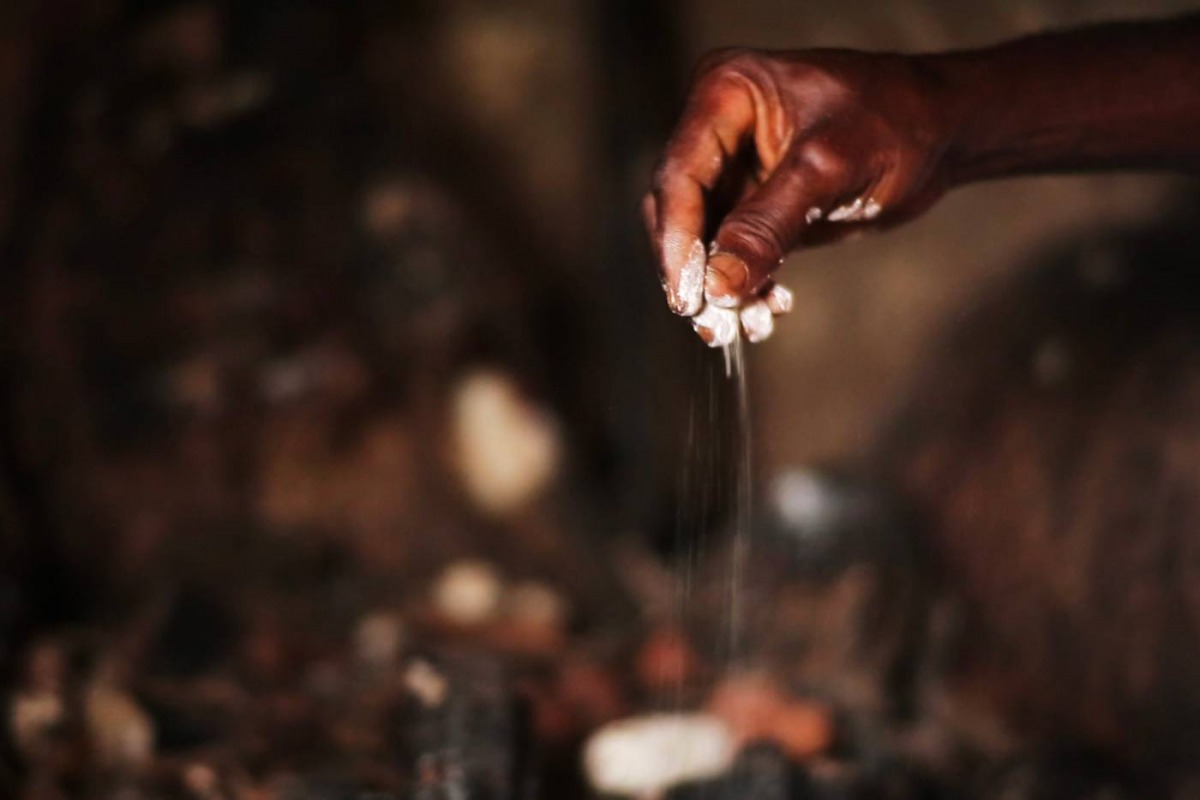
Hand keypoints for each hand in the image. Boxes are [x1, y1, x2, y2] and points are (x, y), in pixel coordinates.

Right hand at [644, 48, 950, 344]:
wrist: (942, 132)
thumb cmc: (895, 121)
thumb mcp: (830, 168)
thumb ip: (768, 224)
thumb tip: (718, 286)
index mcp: (724, 93)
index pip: (680, 175)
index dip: (677, 238)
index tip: (687, 293)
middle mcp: (719, 130)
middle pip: (681, 211)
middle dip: (695, 270)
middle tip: (711, 323)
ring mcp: (736, 169)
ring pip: (705, 240)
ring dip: (722, 287)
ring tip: (747, 326)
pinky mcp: (756, 204)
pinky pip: (735, 252)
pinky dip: (747, 284)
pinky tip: (769, 309)